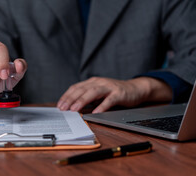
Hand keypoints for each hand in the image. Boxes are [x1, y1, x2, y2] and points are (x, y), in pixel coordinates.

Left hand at [57, 77, 171, 113]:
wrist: (136, 89)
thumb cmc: (115, 93)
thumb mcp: (99, 93)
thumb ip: (88, 98)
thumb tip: (73, 107)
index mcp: (93, 82)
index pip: (76, 87)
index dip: (67, 96)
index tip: (59, 105)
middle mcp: (99, 82)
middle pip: (82, 89)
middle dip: (71, 99)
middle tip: (63, 108)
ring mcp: (109, 87)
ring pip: (93, 92)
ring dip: (82, 101)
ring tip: (74, 109)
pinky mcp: (119, 94)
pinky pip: (109, 100)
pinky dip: (101, 106)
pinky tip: (95, 112)